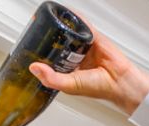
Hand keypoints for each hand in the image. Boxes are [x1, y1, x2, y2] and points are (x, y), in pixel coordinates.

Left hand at [28, 21, 148, 115]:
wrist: (120, 82)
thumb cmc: (100, 87)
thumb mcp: (69, 85)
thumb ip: (51, 78)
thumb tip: (34, 68)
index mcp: (67, 71)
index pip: (49, 60)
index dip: (39, 54)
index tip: (28, 49)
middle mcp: (75, 58)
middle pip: (56, 45)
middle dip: (46, 39)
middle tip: (34, 32)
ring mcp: (84, 47)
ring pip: (68, 34)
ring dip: (59, 28)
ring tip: (47, 22)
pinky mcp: (94, 38)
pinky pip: (83, 25)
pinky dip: (75, 19)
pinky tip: (66, 14)